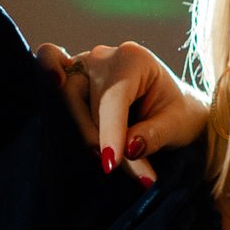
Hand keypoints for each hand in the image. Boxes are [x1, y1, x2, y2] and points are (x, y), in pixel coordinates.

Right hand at [34, 42, 208, 183]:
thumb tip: (129, 148)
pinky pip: (51, 93)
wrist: (174, 111)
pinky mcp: (68, 84)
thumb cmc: (178, 114)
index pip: (112, 97)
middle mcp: (101, 58)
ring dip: (86, 137)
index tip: (111, 163)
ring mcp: (80, 68)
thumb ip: (155, 135)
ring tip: (114, 164)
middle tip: (124, 171)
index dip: (110, 131)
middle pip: (80, 98)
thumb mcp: (178, 125)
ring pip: (64, 102)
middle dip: (97, 139)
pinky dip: (62, 118)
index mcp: (133, 59)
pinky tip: (81, 142)